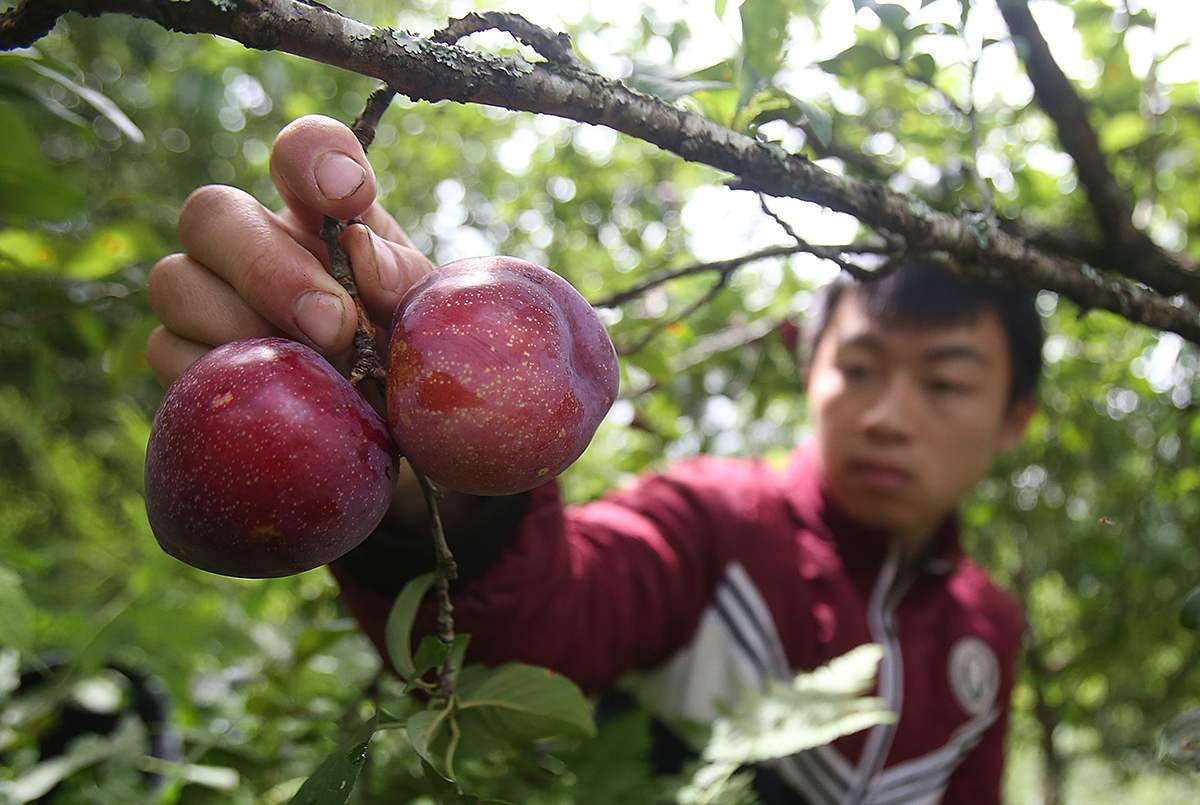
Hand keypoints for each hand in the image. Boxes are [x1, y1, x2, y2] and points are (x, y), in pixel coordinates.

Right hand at [145, 114, 433, 386]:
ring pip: (175, 282)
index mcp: (325, 217)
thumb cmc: (408, 361)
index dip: (313, 155)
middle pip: (210, 212)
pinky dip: (225, 374)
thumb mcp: (423, 319)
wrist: (391, 441)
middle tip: (333, 325)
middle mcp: (256, 244)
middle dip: (267, 267)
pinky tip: (275, 397)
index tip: (348, 195)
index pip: (302, 152)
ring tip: (312, 371)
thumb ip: (402, 279)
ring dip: (243, 326)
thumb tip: (362, 253)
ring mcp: (208, 299)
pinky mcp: (184, 359)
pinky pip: (170, 352)